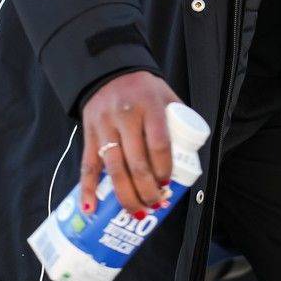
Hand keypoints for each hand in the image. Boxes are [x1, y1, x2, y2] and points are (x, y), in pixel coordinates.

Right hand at [79, 71, 179, 216]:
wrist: (108, 70)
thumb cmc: (144, 89)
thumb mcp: (166, 96)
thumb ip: (179, 120)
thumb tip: (192, 156)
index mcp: (149, 106)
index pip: (158, 144)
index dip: (163, 169)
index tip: (168, 184)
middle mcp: (125, 117)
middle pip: (136, 162)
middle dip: (147, 190)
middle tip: (155, 204)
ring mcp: (104, 126)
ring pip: (113, 168)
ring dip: (125, 195)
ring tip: (136, 211)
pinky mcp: (89, 134)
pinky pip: (87, 165)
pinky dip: (87, 189)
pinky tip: (91, 208)